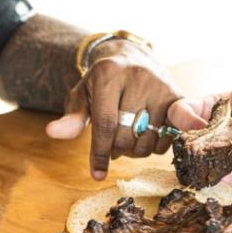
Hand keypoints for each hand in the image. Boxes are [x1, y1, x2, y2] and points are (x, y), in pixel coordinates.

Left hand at [46, 39, 180, 179]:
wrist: (133, 58)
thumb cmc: (102, 83)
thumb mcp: (82, 95)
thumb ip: (71, 117)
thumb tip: (52, 133)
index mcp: (109, 74)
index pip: (105, 124)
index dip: (100, 153)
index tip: (97, 174)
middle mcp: (138, 77)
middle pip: (126, 136)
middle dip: (116, 151)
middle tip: (112, 146)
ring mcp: (161, 86)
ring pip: (148, 141)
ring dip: (136, 151)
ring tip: (129, 137)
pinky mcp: (179, 96)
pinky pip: (168, 137)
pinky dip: (156, 146)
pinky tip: (147, 135)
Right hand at [166, 88, 231, 185]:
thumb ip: (231, 115)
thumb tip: (213, 134)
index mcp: (209, 109)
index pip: (180, 112)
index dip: (182, 118)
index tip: (198, 124)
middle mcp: (209, 133)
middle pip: (182, 140)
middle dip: (186, 145)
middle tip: (200, 147)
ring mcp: (218, 155)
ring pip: (194, 163)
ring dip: (195, 165)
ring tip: (207, 163)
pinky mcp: (231, 175)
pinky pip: (213, 180)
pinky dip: (209, 180)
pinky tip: (216, 176)